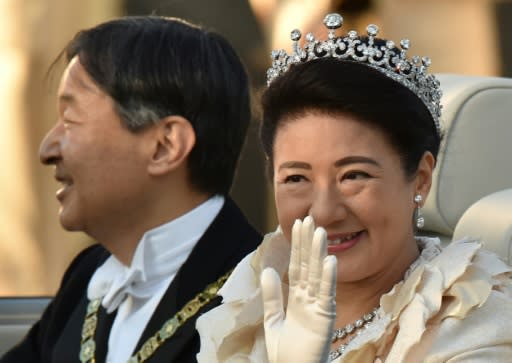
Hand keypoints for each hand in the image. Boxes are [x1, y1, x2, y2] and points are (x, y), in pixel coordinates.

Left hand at [261, 216, 336, 362]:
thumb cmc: (285, 353)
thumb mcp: (273, 320)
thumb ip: (272, 296)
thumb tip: (268, 270)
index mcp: (298, 298)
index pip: (297, 266)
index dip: (297, 246)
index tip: (297, 224)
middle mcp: (310, 299)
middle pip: (309, 266)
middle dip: (308, 243)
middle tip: (309, 219)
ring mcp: (319, 307)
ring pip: (318, 275)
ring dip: (319, 254)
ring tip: (319, 232)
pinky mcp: (325, 318)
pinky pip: (326, 295)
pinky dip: (328, 277)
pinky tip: (330, 260)